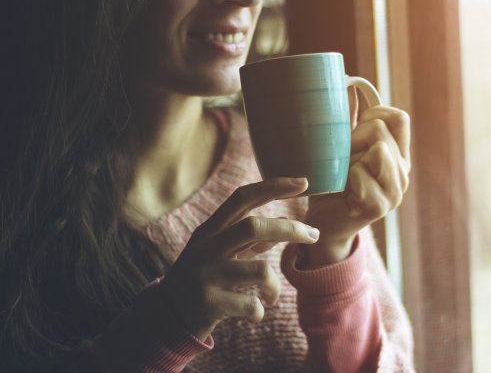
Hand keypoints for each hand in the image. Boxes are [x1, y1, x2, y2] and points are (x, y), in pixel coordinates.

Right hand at [159, 177, 319, 340]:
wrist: (167, 317)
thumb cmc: (203, 278)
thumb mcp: (219, 252)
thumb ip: (249, 239)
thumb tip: (282, 218)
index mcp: (210, 230)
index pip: (242, 198)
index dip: (273, 186)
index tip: (303, 182)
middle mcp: (206, 248)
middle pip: (253, 227)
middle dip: (290, 228)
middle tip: (314, 235)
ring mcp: (206, 275)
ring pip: (260, 271)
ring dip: (274, 285)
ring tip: (271, 294)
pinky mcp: (209, 303)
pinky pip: (252, 305)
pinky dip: (261, 310)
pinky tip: (256, 311)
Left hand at [304, 87, 410, 264]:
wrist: (325, 223)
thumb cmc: (333, 181)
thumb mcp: (342, 147)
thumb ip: (348, 119)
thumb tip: (347, 83)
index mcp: (398, 154)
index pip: (399, 118)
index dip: (373, 114)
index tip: (354, 129)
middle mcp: (402, 171)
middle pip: (382, 130)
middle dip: (352, 137)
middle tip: (339, 157)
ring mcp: (395, 190)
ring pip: (377, 148)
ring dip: (350, 158)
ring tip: (342, 174)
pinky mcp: (380, 206)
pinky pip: (361, 174)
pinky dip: (345, 177)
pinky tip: (341, 189)